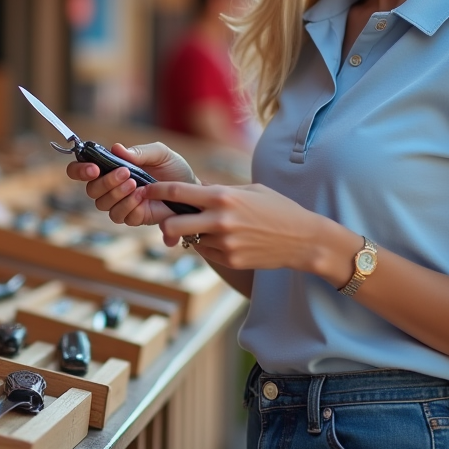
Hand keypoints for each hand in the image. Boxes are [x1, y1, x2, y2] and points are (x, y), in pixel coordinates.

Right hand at [64, 142, 195, 226]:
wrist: (192, 188)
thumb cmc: (173, 168)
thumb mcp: (159, 153)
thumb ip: (139, 152)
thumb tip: (116, 148)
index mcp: (110, 167)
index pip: (81, 170)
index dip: (79, 170)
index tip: (92, 168)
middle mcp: (111, 187)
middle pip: (91, 190)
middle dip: (106, 182)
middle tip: (125, 173)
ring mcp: (121, 203)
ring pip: (103, 205)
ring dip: (117, 194)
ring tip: (136, 185)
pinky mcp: (133, 217)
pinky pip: (120, 216)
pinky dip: (129, 206)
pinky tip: (143, 197)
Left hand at [142, 181, 330, 272]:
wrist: (302, 239)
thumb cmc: (277, 208)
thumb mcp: (250, 190)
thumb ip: (220, 190)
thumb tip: (193, 188)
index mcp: (222, 196)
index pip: (177, 192)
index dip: (156, 191)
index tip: (146, 191)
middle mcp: (219, 220)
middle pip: (172, 225)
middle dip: (164, 223)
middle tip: (167, 220)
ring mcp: (224, 243)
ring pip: (191, 240)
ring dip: (193, 235)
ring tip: (212, 228)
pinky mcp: (230, 260)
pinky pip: (207, 252)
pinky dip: (209, 246)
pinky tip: (228, 240)